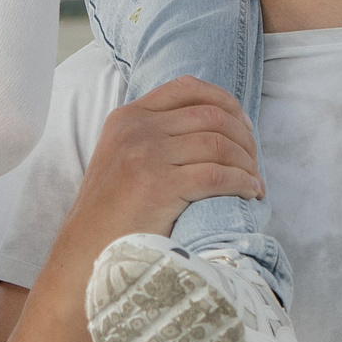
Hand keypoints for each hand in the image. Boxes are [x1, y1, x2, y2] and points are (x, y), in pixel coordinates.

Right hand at [58, 77, 262, 255]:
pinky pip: (217, 176)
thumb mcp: (122, 158)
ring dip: (247, 163)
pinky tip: (250, 193)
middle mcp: (136, 129)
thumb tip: (212, 127)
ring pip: (219, 144)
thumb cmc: (112, 214)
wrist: (87, 252)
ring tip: (254, 181)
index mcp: (127, 117)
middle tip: (255, 161)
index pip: (187, 88)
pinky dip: (242, 182)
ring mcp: (146, 155)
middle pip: (210, 115)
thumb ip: (154, 136)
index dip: (225, 100)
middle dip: (244, 137)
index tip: (244, 123)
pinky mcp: (159, 185)